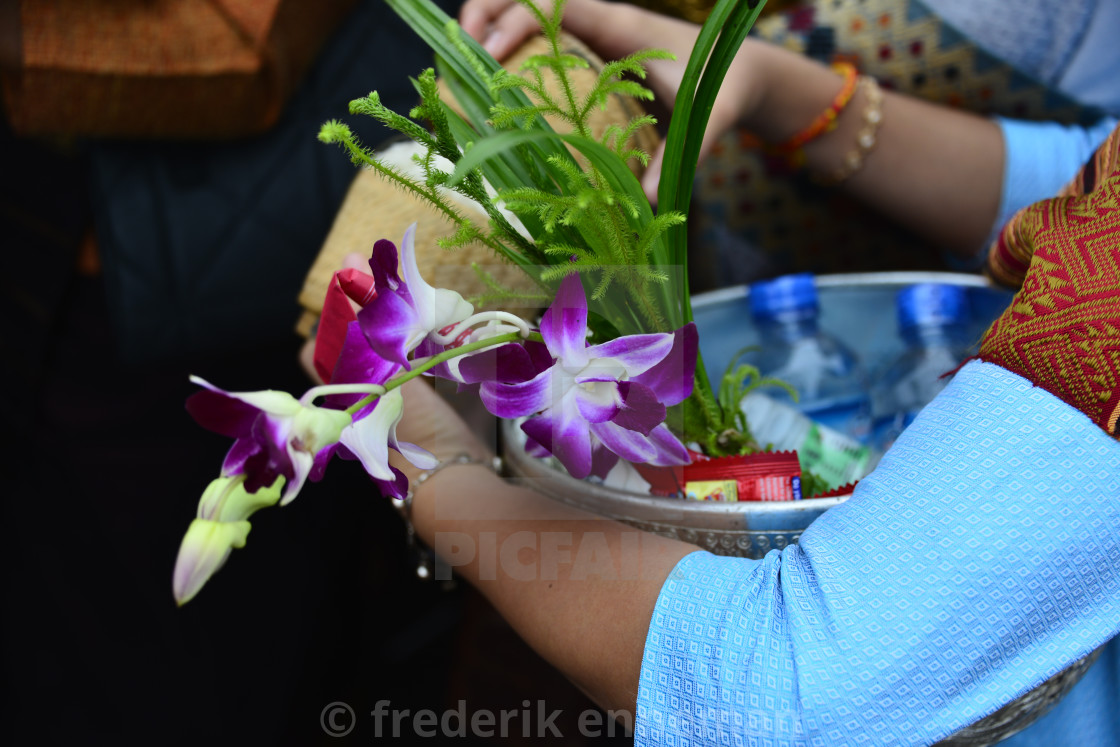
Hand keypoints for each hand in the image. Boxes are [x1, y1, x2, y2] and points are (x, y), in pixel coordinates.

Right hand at [458, 0, 758, 200]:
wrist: (743, 72)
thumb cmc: (725, 85)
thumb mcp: (705, 118)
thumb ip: (676, 159)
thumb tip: (644, 200)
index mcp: (621, 25)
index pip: (554, 3)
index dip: (514, 20)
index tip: (490, 55)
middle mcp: (600, 24)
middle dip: (485, 15)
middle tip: (459, 56)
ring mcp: (592, 38)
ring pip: (528, 19)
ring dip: (492, 35)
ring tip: (463, 72)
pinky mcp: (591, 58)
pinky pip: (542, 46)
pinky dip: (511, 57)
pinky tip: (494, 90)